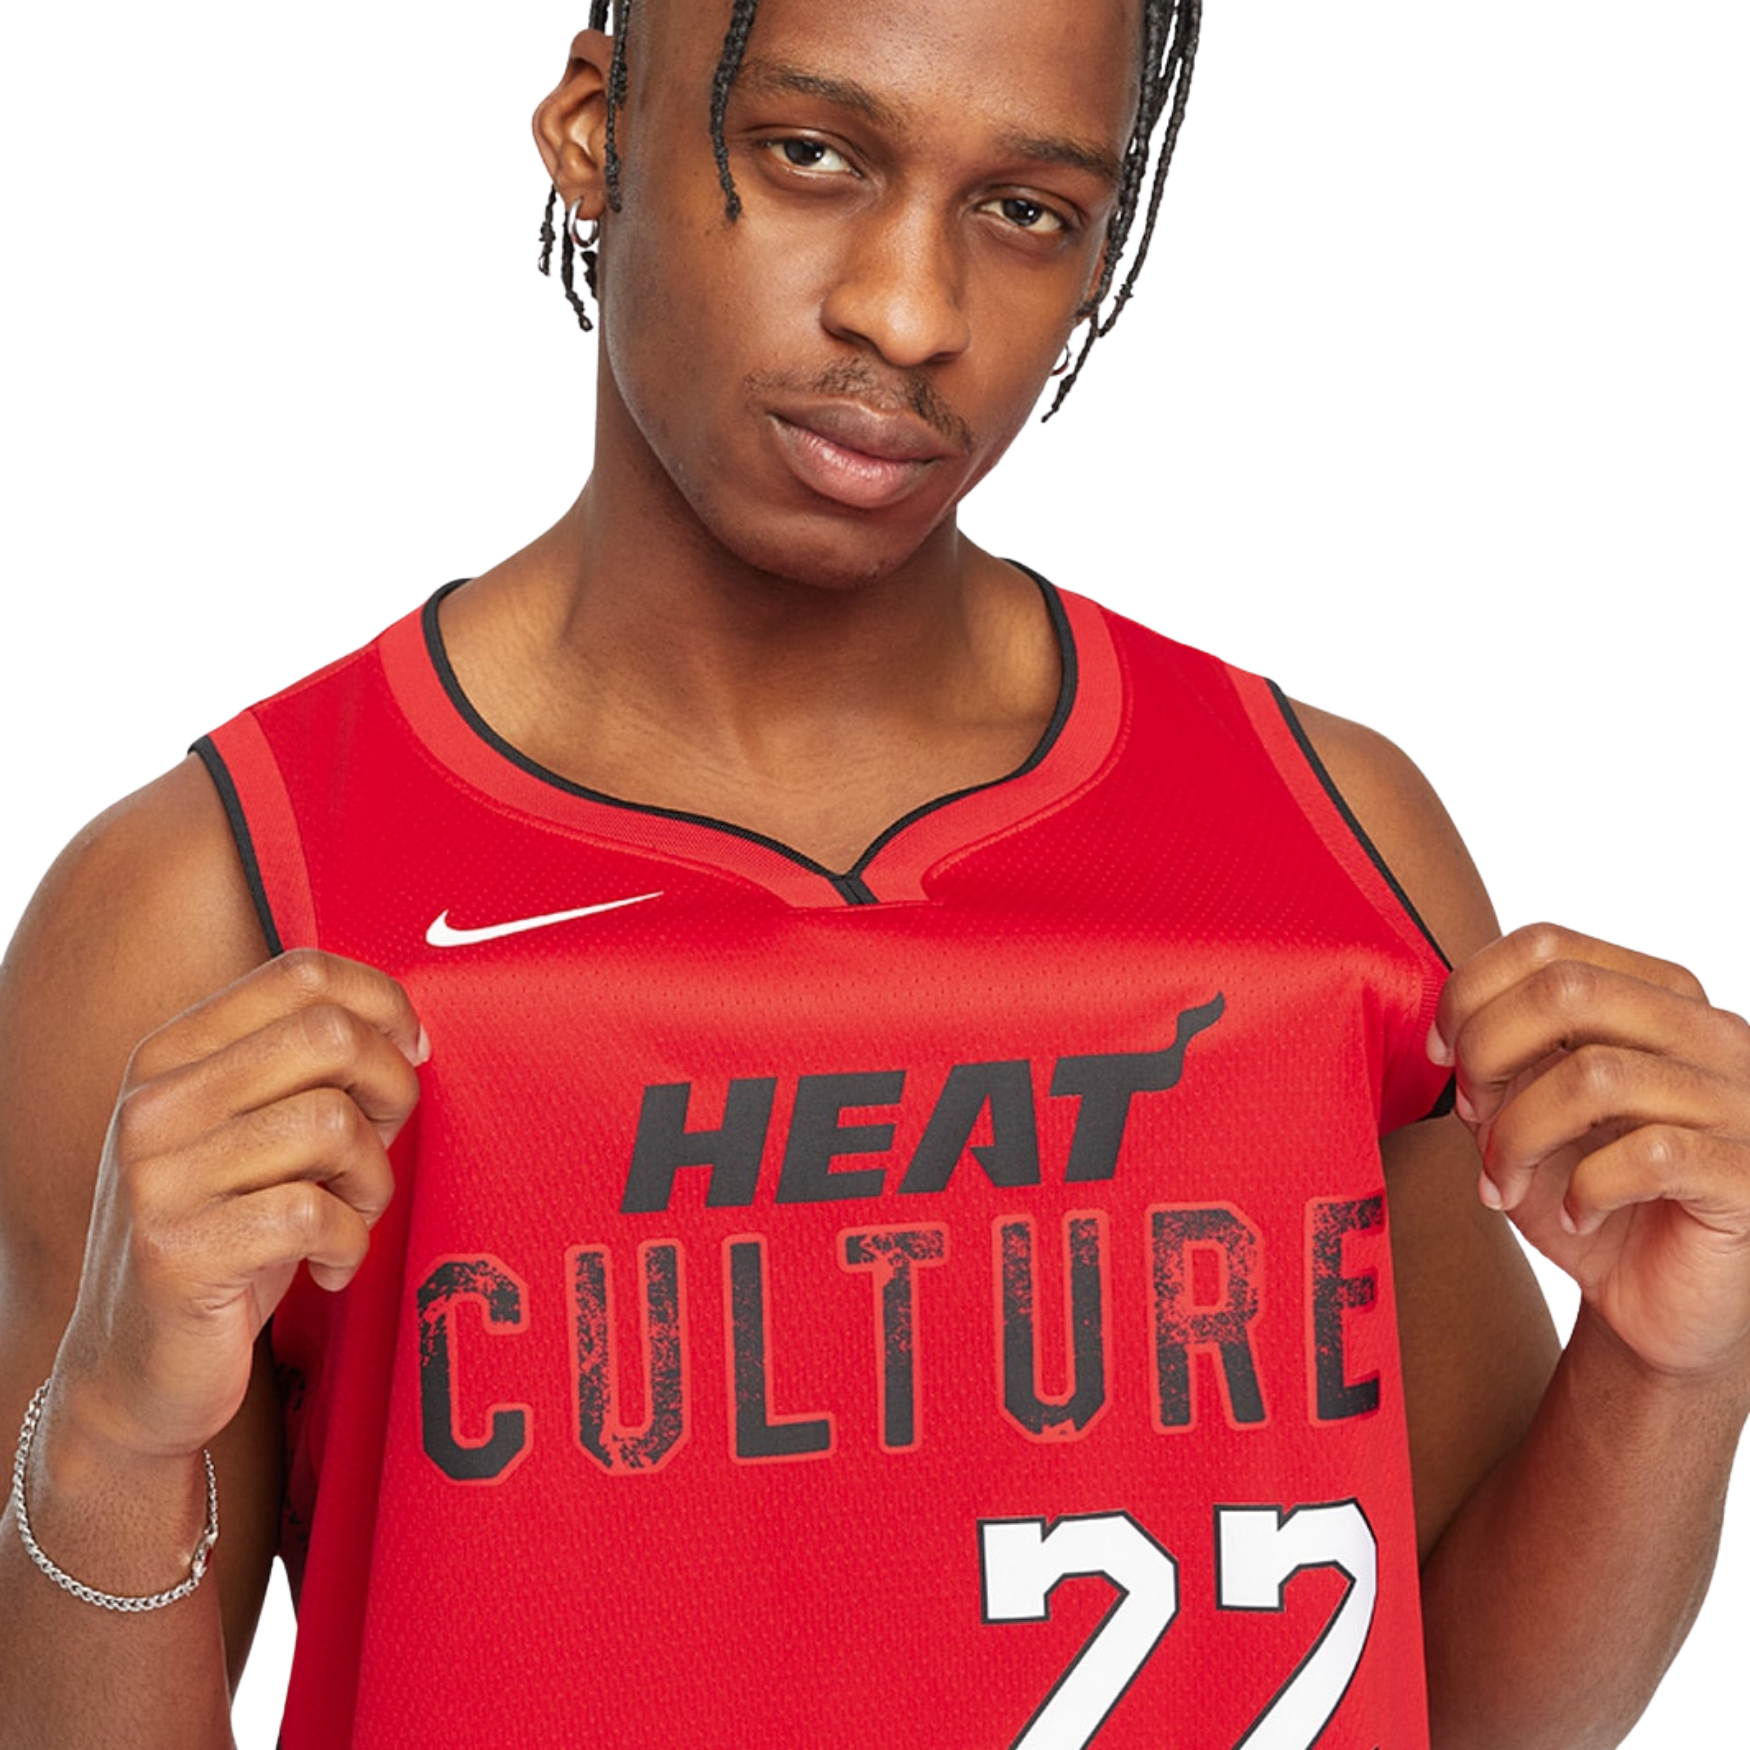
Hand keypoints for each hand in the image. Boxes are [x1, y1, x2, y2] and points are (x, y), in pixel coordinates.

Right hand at [51, 950, 424, 1463]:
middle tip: (388, 1139)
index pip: (302, 973)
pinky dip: (350, 1243)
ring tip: (353, 1215)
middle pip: (329, 1035)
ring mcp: (159, 1178)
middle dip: (392, 1086)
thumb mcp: (250, 1136)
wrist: (136, 1373)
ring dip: (374, 1178)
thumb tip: (406, 1032)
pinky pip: (316, 1214)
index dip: (384, 1003)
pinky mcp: (178, 1254)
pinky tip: (330, 1266)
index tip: (412, 1050)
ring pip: (333, 1123)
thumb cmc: (222, 1239)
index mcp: (173, 1055)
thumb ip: (304, 1074)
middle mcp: (155, 1104)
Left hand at [1432, 923, 1749, 1382]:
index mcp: (1656, 998)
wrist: (1661, 1301)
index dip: (1470, 992)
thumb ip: (1498, 1059)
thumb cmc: (1590, 1195)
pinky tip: (1577, 1214)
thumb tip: (1451, 1033)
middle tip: (1473, 1116)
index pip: (1549, 946)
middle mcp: (1708, 1033)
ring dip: (1520, 1135)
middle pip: (1567, 990)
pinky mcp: (1745, 1173)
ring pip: (1595, 1075)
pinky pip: (1649, 1155)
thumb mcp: (1526, 1114)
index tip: (1440, 1054)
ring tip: (1504, 1182)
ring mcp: (1737, 1100)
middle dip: (1489, 1050)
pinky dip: (1585, 1189)